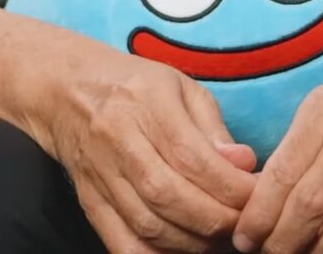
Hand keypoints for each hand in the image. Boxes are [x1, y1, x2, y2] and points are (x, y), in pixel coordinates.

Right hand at [36, 48, 258, 252]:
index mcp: (146, 103)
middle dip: (217, 219)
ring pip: (149, 225)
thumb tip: (245, 164)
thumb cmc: (134, 85)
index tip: (259, 194)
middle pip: (171, 196)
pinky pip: (121, 243)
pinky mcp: (89, 202)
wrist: (64, 90)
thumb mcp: (180, 87)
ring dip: (193, 241)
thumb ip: (213, 128)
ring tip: (219, 236)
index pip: (193, 158)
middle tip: (244, 222)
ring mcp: (100, 176)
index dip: (232, 186)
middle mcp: (119, 141)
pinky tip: (181, 250)